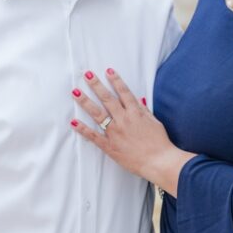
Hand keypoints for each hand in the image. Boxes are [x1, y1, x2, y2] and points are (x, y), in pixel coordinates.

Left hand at [71, 69, 190, 194]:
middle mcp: (123, 119)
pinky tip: (74, 121)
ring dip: (85, 102)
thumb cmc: (159, 142)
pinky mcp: (109, 146)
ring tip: (76, 92)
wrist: (158, 161)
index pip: (123, 92)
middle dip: (96, 85)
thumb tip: (137, 99)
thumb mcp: (154, 121)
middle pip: (107, 99)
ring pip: (97, 114)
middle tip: (87, 75)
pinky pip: (93, 136)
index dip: (115, 80)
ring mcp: (115, 132)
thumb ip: (143, 110)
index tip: (108, 70)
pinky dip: (83, 129)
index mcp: (135, 112)